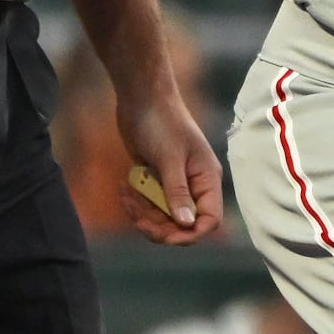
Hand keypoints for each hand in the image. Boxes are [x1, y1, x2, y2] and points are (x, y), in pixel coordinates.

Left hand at [112, 80, 223, 245]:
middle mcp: (194, 186)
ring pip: (163, 217)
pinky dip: (135, 203)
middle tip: (136, 216)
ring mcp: (174, 184)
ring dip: (143, 214)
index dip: (191, 233)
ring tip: (127, 196)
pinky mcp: (156, 179)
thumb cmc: (162, 123)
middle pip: (183, 224)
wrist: (142, 98)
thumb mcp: (170, 158)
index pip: (209, 219)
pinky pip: (148, 204)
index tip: (165, 235)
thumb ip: (178, 192)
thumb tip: (186, 223)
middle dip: (159, 226)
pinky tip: (124, 187)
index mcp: (207, 180)